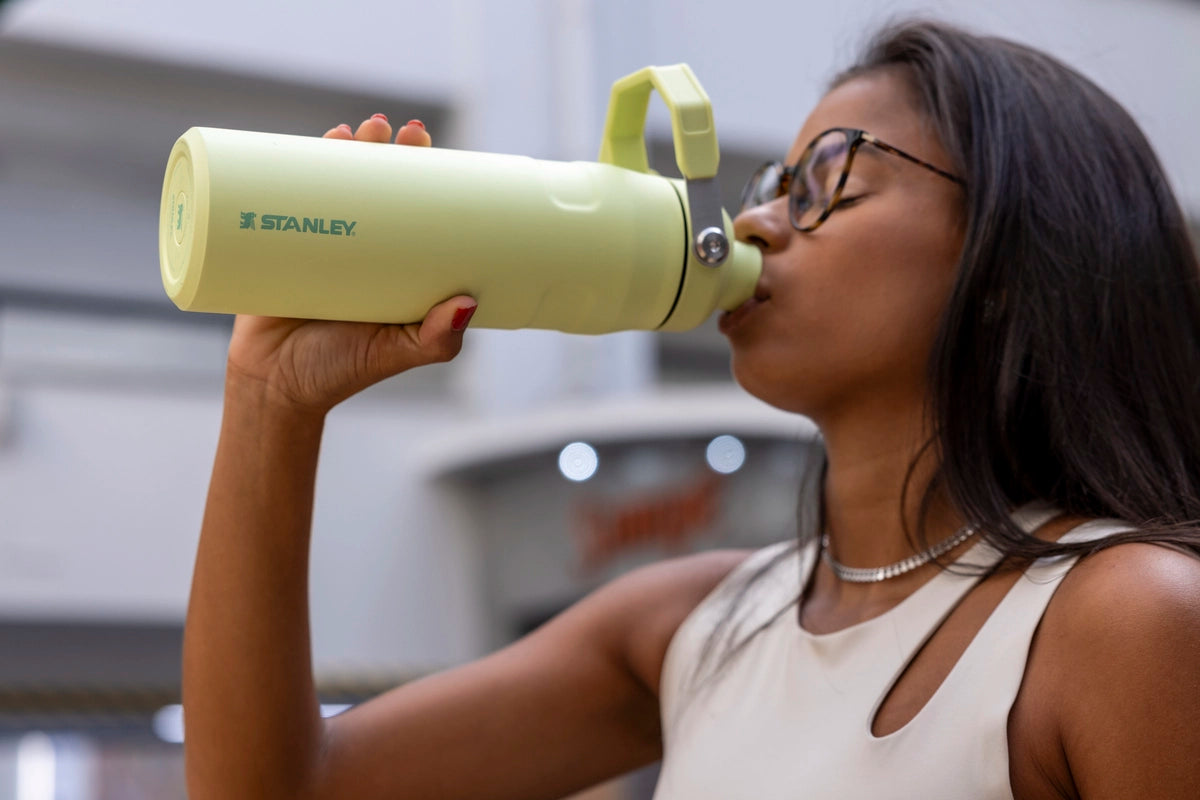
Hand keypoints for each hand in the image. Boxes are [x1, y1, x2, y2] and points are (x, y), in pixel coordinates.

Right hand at [225, 115, 473, 415]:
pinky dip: (299, 165)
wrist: (274, 386)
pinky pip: (288, 195)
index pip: (414, 210)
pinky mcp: (277, 241)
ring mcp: (319, 241)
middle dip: (391, 152)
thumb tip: (467, 304)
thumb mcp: (395, 353)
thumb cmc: (340, 371)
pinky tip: (319, 143)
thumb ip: (436, 340)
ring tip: (362, 130)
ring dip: (350, 148)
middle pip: (378, 186)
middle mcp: (360, 247)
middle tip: (404, 132)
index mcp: (393, 266)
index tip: (433, 151)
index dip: (425, 177)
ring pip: (336, 183)